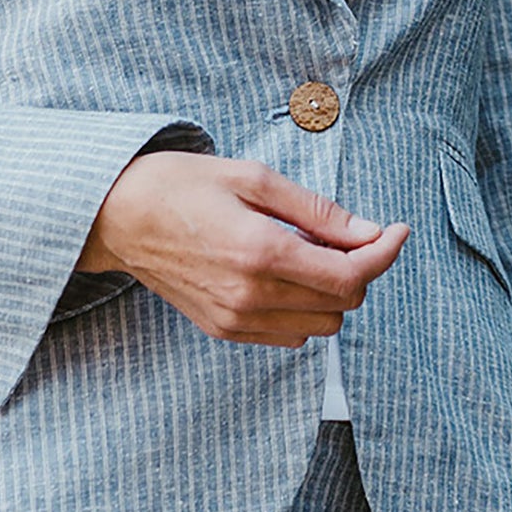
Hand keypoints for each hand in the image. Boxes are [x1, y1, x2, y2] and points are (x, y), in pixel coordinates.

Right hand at [76, 150, 408, 346]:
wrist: (116, 216)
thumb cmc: (179, 185)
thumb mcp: (252, 178)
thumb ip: (316, 210)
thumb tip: (368, 232)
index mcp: (261, 251)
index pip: (350, 275)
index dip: (384, 254)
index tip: (396, 231)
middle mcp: (251, 295)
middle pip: (342, 304)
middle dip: (357, 268)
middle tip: (342, 234)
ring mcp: (235, 319)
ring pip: (321, 325)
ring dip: (330, 292)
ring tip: (306, 251)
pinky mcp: (223, 330)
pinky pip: (289, 334)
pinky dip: (302, 308)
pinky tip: (283, 274)